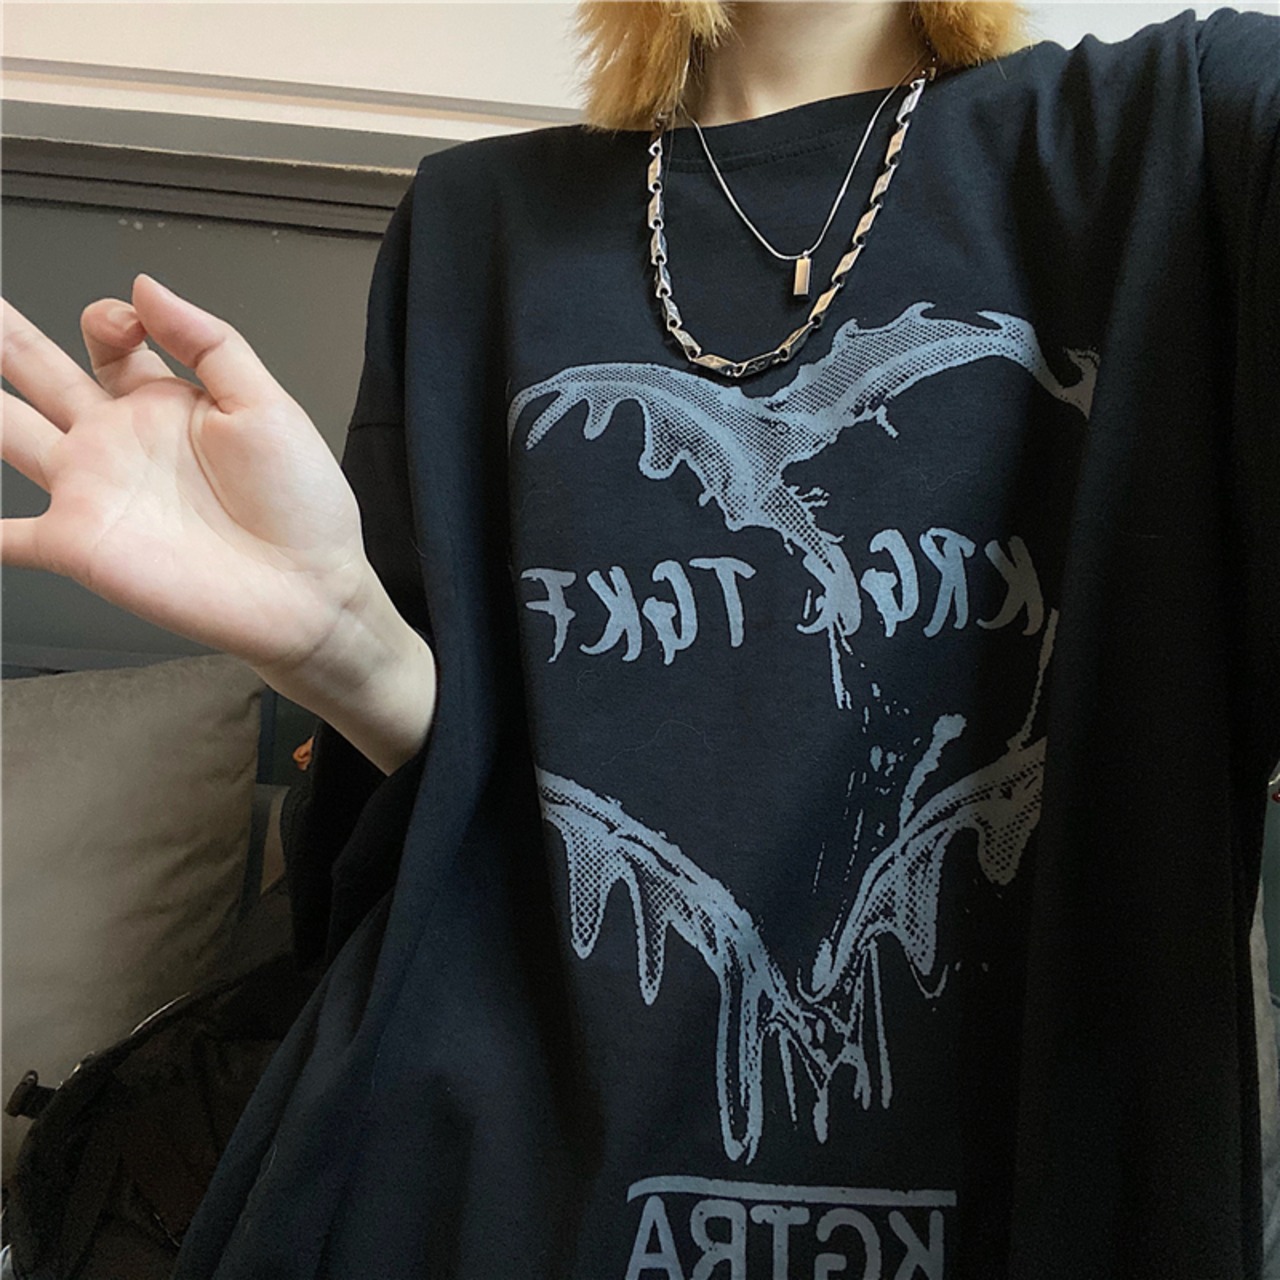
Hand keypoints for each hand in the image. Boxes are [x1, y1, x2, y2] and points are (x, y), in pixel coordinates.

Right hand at [2, 274, 376, 677]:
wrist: (308, 590)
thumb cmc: (301, 506)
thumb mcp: (266, 405)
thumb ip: (208, 341)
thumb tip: (146, 286)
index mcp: (165, 405)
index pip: (108, 342)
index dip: (107, 318)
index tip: (127, 323)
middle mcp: (120, 443)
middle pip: (39, 373)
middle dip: (3, 336)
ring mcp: (93, 492)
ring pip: (9, 434)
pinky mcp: (79, 545)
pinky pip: (7, 538)